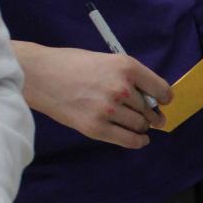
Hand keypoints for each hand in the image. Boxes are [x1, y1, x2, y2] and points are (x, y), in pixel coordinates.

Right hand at [18, 44, 170, 148]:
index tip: (163, 102)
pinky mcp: (96, 127)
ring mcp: (108, 109)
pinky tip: (141, 139)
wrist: (38, 75)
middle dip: (151, 114)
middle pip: (150, 109)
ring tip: (139, 125)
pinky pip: (128, 140)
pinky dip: (138, 141)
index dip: (164, 98)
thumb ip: (129, 78)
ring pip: (140, 125)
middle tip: (149, 116)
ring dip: (143, 127)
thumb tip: (152, 100)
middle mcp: (120, 88)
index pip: (161, 89)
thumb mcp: (106, 60)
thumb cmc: (70, 64)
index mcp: (126, 67)